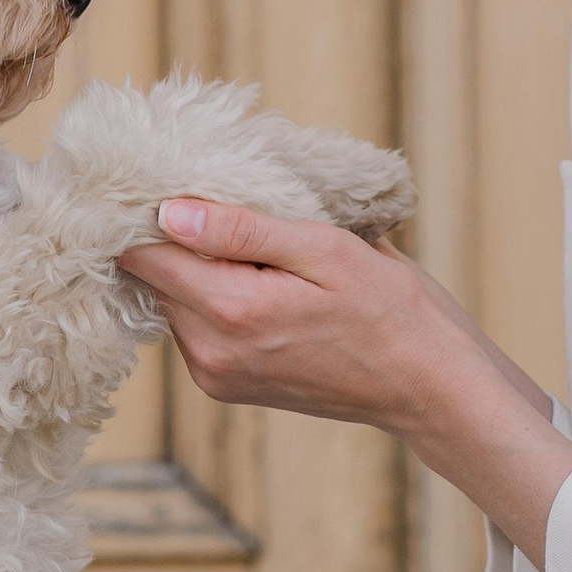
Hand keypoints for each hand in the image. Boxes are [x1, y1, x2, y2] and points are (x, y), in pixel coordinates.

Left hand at [119, 199, 571, 562]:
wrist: (429, 389)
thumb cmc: (393, 313)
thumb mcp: (326, 252)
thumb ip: (243, 232)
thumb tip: (168, 214)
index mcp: (231, 313)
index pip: (143, 254)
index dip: (148, 212)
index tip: (177, 183)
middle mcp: (210, 354)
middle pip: (156, 277)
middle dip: (183, 239)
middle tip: (238, 208)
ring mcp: (216, 376)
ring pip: (175, 301)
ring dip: (205, 270)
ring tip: (268, 253)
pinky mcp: (226, 386)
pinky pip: (198, 327)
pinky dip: (219, 299)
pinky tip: (269, 285)